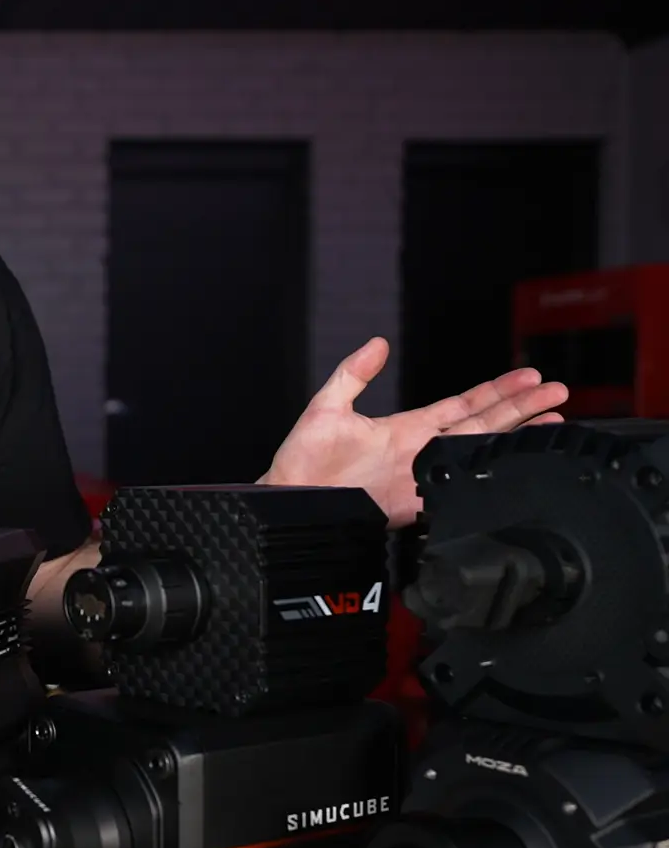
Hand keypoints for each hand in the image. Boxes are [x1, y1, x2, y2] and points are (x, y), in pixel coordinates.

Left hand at [262, 337, 566, 527]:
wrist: (289, 500)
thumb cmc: (302, 461)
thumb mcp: (326, 407)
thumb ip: (352, 374)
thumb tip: (377, 343)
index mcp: (406, 428)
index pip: (462, 405)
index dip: (496, 392)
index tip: (528, 377)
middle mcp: (421, 452)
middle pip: (483, 425)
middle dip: (522, 409)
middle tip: (557, 392)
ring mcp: (422, 477)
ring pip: (479, 453)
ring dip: (515, 438)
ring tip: (552, 423)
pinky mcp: (416, 504)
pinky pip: (459, 490)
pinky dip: (487, 479)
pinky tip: (511, 467)